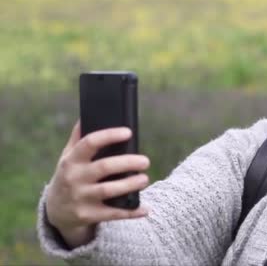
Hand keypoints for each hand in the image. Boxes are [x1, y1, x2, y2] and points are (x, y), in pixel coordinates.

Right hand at [45, 121, 149, 247]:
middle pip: (104, 167)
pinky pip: (113, 214)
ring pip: (109, 190)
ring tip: (145, 179)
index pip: (89, 143)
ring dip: (130, 185)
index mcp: (72, 160)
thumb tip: (86, 115)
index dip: (109, 136)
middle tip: (145, 161)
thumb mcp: (67, 157)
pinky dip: (131, 212)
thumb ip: (78, 138)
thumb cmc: (69, 175)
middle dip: (127, 163)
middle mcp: (75, 178)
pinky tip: (145, 209)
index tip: (128, 132)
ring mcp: (81, 198)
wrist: (56, 211)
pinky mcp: (88, 215)